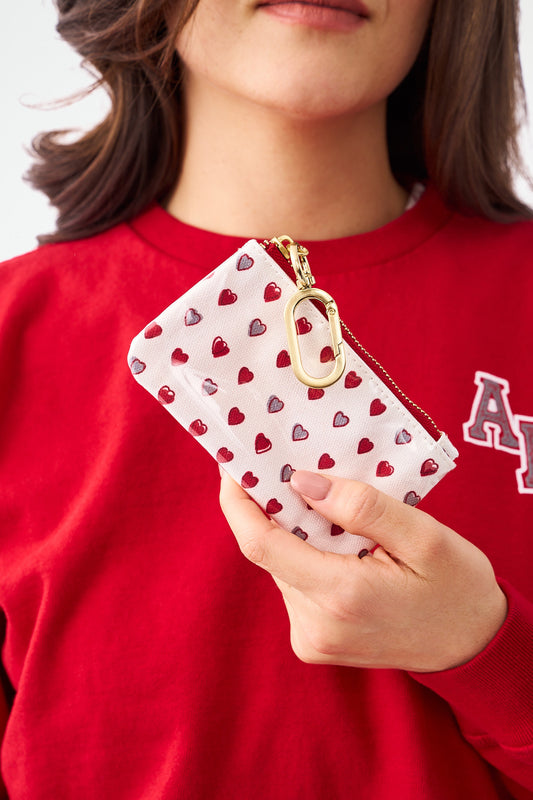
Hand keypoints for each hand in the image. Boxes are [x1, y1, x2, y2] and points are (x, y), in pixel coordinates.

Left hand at [219, 470, 507, 672]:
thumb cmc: (456, 588)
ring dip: (296, 531)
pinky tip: (338, 540)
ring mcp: (312, 639)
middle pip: (271, 551)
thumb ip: (363, 507)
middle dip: (276, 507)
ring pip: (282, 565)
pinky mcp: (314, 643)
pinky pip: (295, 583)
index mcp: (341, 596)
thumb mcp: (425, 536)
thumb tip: (301, 482)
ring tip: (330, 505)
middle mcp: (315, 624)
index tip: (232, 466)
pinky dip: (307, 554)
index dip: (238, 502)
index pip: (261, 544)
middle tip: (293, 466)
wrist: (471, 646)